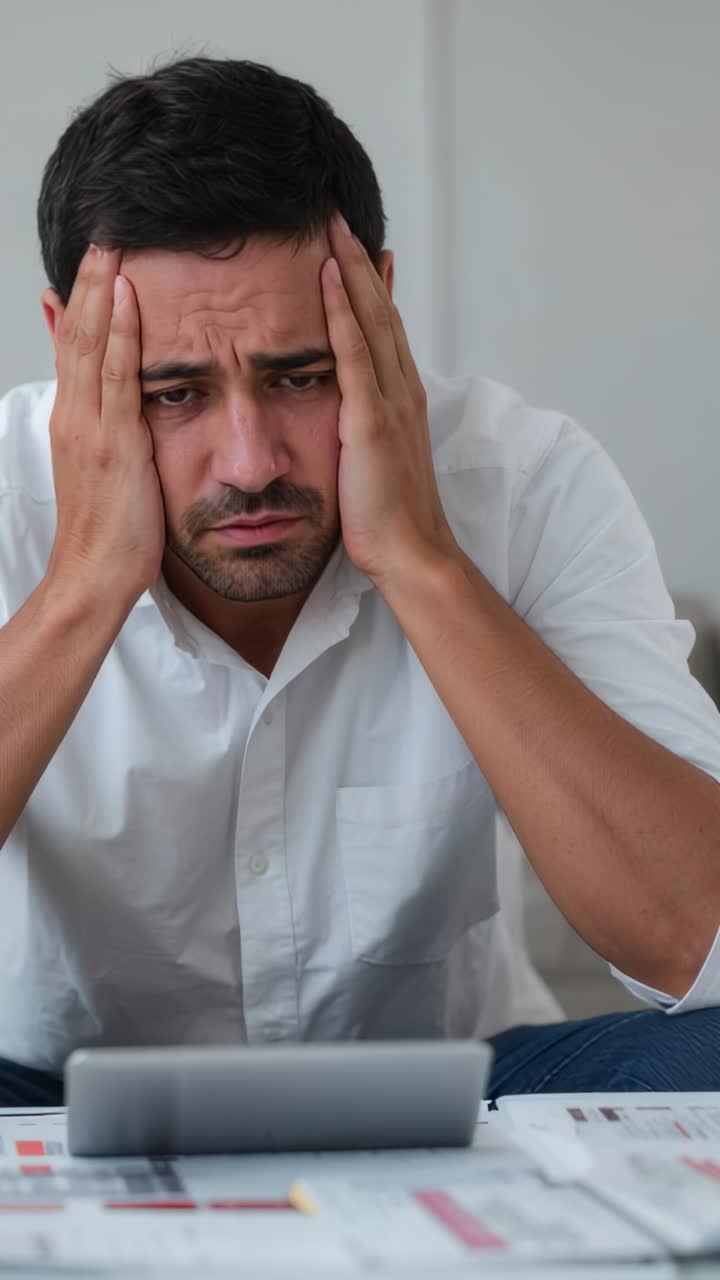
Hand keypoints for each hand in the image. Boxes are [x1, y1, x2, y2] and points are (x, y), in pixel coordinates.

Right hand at [46, 245, 165, 608]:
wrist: (94, 578)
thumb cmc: (110, 534)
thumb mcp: (107, 473)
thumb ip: (110, 431)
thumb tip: (118, 403)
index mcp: (76, 422)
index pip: (77, 348)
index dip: (87, 303)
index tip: (99, 261)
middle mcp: (76, 416)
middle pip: (79, 335)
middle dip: (91, 284)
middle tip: (103, 234)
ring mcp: (90, 427)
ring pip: (93, 344)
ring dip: (102, 292)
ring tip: (111, 246)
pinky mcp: (111, 442)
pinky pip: (117, 375)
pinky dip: (120, 332)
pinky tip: (127, 298)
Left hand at [320, 215, 455, 587]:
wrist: (410, 552)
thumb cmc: (388, 517)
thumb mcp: (375, 461)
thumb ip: (363, 427)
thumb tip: (344, 411)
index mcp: (401, 399)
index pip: (384, 328)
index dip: (370, 284)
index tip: (357, 247)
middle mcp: (401, 389)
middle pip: (380, 309)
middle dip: (360, 259)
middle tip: (339, 214)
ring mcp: (389, 400)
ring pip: (370, 318)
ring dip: (350, 268)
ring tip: (332, 225)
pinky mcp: (371, 419)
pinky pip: (353, 352)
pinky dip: (341, 309)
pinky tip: (327, 276)